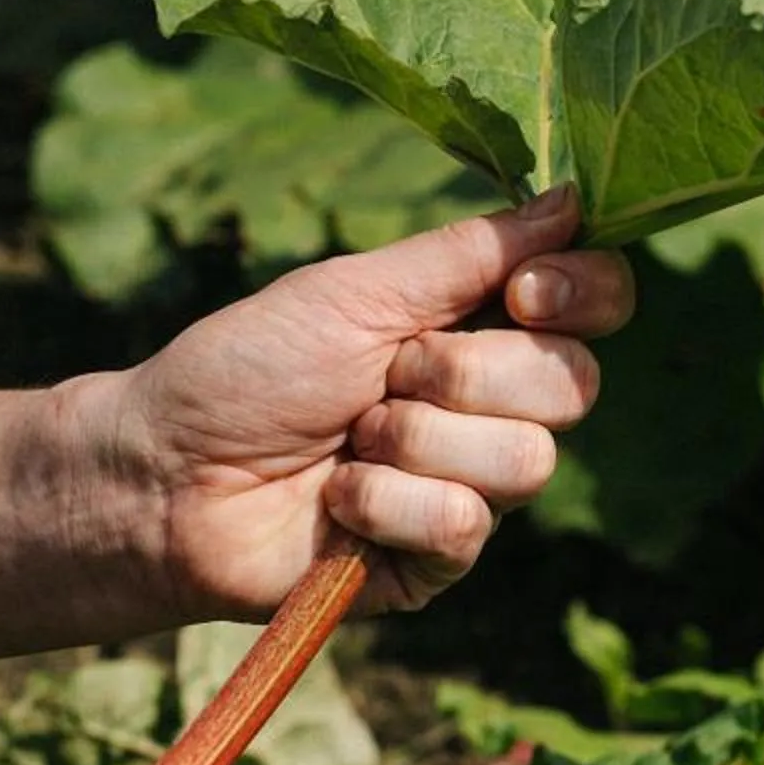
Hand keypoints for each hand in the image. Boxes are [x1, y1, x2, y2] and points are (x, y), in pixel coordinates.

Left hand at [110, 185, 634, 615]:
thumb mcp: (356, 293)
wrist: (167, 473)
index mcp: (477, 331)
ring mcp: (465, 490)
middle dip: (467, 372)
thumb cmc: (246, 371)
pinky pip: (464, 525)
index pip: (596, 310)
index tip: (523, 291)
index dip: (583, 297)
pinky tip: (337, 502)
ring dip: (419, 440)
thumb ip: (468, 253)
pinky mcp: (433, 564)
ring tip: (348, 442)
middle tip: (382, 377)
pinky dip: (388, 504)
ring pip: (526, 462)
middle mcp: (486, 411)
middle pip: (572, 387)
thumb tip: (573, 201)